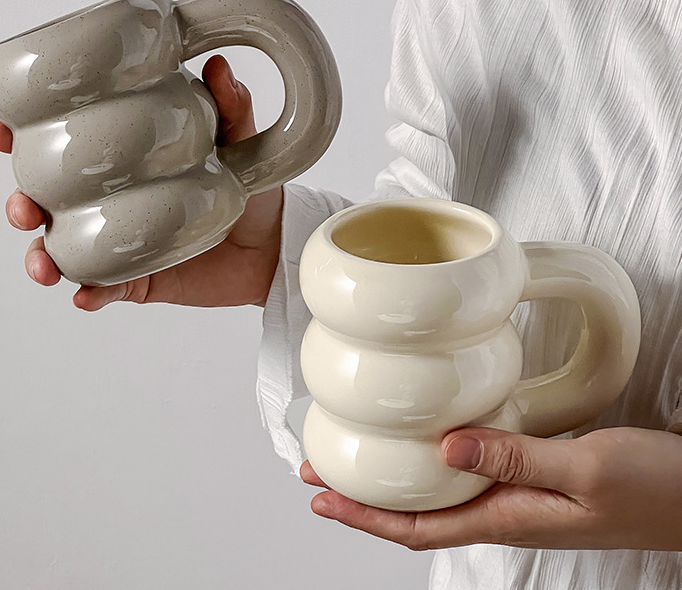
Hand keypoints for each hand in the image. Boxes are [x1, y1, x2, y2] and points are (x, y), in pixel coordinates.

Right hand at [0, 55, 282, 310]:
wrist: (271, 245)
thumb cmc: (247, 185)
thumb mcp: (240, 139)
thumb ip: (229, 106)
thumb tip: (217, 65)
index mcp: (119, 160)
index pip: (60, 143)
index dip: (20, 136)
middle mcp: (108, 199)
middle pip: (44, 200)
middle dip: (20, 202)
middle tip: (24, 206)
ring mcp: (116, 241)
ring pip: (59, 249)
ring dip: (39, 255)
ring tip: (44, 262)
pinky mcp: (135, 278)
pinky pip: (101, 288)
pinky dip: (88, 293)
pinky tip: (84, 295)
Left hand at [301, 425, 681, 550]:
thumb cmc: (655, 490)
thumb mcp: (584, 469)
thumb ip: (516, 459)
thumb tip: (445, 448)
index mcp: (508, 518)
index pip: (417, 527)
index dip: (364, 518)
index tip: (322, 498)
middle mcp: (504, 510)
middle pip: (415, 512)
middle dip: (362, 497)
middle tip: (320, 469)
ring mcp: (517, 495)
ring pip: (436, 492)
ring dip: (392, 476)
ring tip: (356, 453)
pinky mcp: (531, 476)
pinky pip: (467, 473)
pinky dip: (433, 459)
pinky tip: (425, 442)